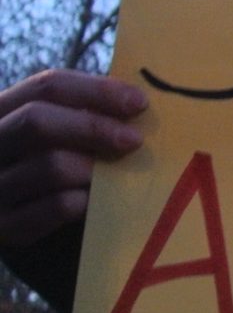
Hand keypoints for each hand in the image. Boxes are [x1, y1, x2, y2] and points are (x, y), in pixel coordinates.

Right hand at [0, 71, 146, 246]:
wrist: (11, 215)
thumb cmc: (40, 166)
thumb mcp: (50, 134)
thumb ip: (81, 115)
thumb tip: (136, 103)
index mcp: (1, 110)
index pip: (47, 87)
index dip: (97, 91)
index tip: (139, 102)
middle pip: (38, 121)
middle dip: (94, 127)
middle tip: (134, 140)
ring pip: (51, 166)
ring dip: (95, 169)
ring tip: (120, 174)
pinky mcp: (5, 226)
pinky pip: (57, 207)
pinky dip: (87, 200)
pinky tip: (100, 200)